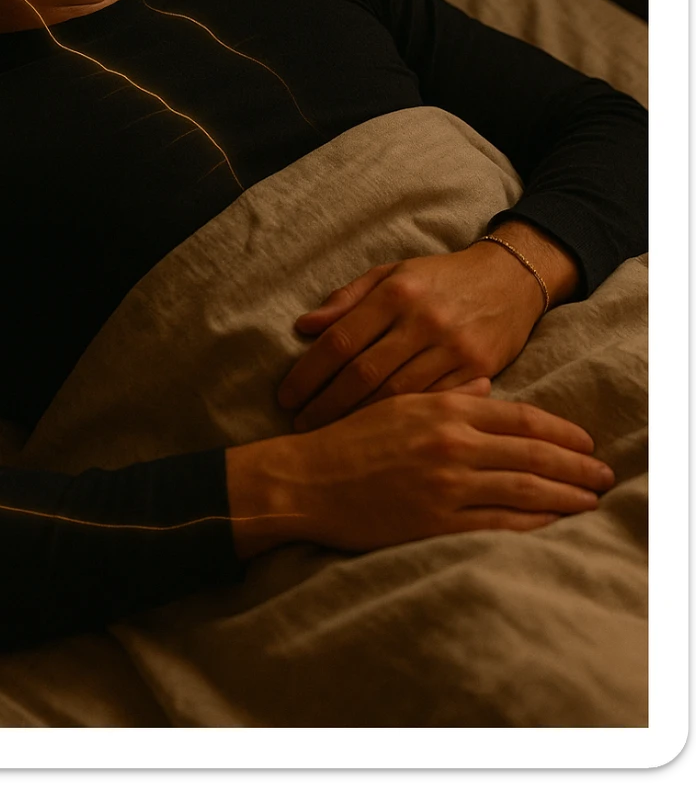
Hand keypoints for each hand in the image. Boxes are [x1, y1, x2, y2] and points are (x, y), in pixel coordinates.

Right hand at [227, 393, 613, 559]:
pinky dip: (531, 522)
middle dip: (574, 464)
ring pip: (523, 487)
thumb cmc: (345, 437)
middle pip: (531, 451)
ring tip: (590, 499)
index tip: (585, 439)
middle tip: (603, 473)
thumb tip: (486, 386)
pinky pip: (497, 522)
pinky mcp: (435, 520)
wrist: (305, 478)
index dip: (559, 428)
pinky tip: (551, 522)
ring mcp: (446, 483)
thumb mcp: (397, 399)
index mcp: (442, 406)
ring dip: (564, 495)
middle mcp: (451, 442)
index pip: (519, 416)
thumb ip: (445, 391)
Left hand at [278, 234, 570, 430]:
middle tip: (299, 425)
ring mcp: (453, 347)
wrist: (510, 278)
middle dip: (326, 404)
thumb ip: (348, 300)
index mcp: (396, 292)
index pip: (340, 339)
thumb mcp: (392, 273)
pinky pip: (433, 404)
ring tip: (330, 435)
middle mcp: (423, 320)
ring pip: (397, 395)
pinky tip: (379, 436)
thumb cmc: (440, 278)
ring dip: (358, 419)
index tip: (285, 397)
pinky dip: (403, 422)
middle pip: (364, 373)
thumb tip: (304, 327)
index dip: (308, 372)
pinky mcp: (480, 370)